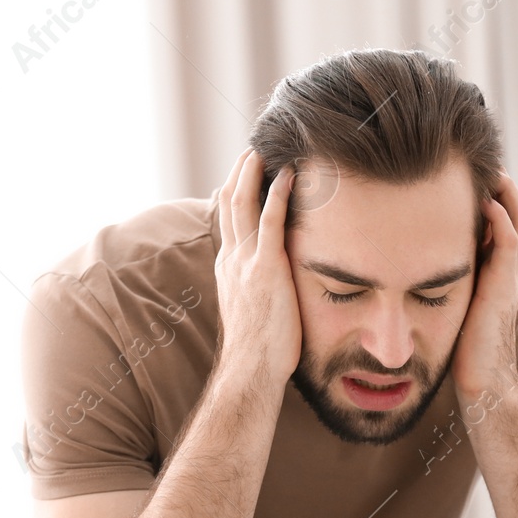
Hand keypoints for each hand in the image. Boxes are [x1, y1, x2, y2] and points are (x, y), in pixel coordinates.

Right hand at [212, 149, 299, 389]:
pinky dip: (277, 194)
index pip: (229, 217)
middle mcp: (232, 258)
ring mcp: (245, 262)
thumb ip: (259, 286)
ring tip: (265, 150)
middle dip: (240, 172)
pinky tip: (289, 175)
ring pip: (243, 204)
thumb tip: (274, 280)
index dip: (236, 189)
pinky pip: (270, 222)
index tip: (248, 169)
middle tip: (253, 148)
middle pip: (230, 202)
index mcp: (228, 266)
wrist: (252, 369)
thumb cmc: (260, 350)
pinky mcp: (265, 269)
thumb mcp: (253, 309)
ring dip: (253, 173)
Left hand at [452, 170, 517, 402]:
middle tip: (470, 155)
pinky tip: (484, 199)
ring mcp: (506, 275)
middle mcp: (501, 267)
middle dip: (491, 181)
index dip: (476, 193)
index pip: (489, 219)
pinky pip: (511, 240)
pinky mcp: (504, 286)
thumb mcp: (439, 305)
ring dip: (502, 189)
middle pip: (507, 209)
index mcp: (486, 269)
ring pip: (515, 217)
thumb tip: (392, 268)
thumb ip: (429, 283)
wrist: (480, 383)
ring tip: (484, 163)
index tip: (452, 170)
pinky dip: (502, 216)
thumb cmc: (455, 351)